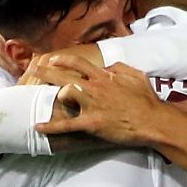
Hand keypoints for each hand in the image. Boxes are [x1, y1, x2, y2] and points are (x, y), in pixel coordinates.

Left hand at [32, 58, 172, 146]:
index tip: (53, 59)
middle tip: (34, 70)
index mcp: (104, 76)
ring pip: (65, 95)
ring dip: (57, 97)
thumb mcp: (135, 75)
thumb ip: (118, 68)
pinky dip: (51, 126)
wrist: (152, 120)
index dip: (63, 60)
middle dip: (46, 72)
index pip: (78, 63)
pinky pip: (67, 124)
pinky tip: (38, 126)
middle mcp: (95, 87)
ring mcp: (92, 105)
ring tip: (48, 101)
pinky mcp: (92, 123)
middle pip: (64, 76)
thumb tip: (107, 68)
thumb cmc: (147, 99)